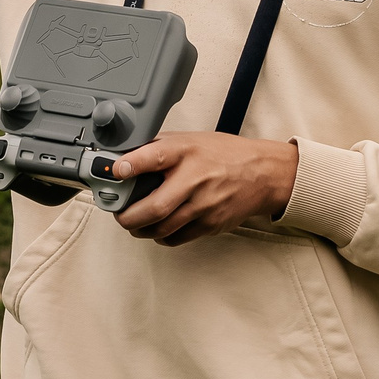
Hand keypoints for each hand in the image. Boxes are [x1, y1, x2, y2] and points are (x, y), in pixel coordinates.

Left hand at [111, 133, 297, 245]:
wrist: (262, 174)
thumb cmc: (223, 155)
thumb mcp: (191, 140)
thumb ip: (161, 147)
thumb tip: (125, 158)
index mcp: (187, 151)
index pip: (155, 156)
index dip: (130, 164)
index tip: (115, 171)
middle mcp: (195, 178)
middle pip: (155, 207)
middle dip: (128, 216)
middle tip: (118, 214)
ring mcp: (204, 205)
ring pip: (162, 228)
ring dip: (141, 229)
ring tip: (133, 223)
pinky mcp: (211, 224)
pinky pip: (177, 238)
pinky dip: (162, 236)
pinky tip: (158, 228)